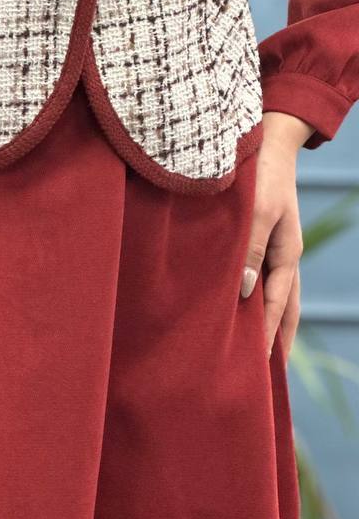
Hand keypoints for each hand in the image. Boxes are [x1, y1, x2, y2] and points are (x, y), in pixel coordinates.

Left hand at [240, 112, 312, 357]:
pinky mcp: (255, 241)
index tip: (258, 372)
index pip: (278, 309)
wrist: (267, 137)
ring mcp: (271, 250)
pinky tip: (232, 312)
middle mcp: (281, 258)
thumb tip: (245, 293)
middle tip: (262, 381)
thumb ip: (248, 249)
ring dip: (262, 326)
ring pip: (270, 298)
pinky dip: (249, 302)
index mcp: (286, 255)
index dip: (268, 340)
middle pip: (281, 311)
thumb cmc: (262, 172)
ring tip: (249, 357)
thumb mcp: (258, 210)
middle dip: (273, 344)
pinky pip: (254, 280)